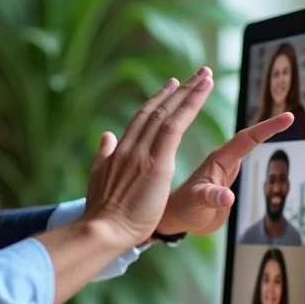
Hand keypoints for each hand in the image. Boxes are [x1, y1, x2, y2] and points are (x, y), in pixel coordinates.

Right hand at [83, 67, 214, 248]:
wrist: (102, 229)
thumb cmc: (102, 214)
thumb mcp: (99, 179)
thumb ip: (104, 156)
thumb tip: (106, 136)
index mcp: (119, 151)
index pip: (141, 119)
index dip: (157, 101)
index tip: (170, 87)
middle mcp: (130, 146)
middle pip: (156, 110)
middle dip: (177, 91)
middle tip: (195, 74)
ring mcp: (143, 152)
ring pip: (168, 113)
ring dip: (189, 92)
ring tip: (206, 77)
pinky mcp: (157, 162)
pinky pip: (176, 125)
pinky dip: (190, 105)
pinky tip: (203, 92)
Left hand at [155, 111, 295, 236]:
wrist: (178, 218)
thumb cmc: (183, 207)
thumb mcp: (196, 203)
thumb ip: (211, 197)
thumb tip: (228, 197)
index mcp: (218, 160)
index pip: (247, 139)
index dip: (267, 128)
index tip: (287, 117)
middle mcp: (224, 161)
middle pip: (250, 137)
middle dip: (270, 126)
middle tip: (291, 115)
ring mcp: (226, 171)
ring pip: (248, 147)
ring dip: (264, 133)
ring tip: (284, 121)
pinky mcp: (229, 178)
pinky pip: (245, 161)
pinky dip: (257, 150)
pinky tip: (266, 142)